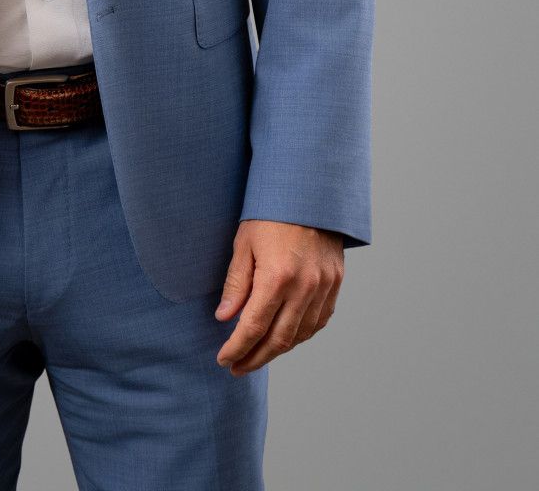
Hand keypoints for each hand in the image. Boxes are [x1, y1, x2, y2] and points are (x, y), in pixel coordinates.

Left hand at [214, 220, 343, 374]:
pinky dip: (301, 334)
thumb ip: (236, 284)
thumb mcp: (244, 243)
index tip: (224, 359)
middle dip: (255, 358)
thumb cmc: (270, 212)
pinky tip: (286, 337)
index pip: (253, 327)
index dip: (237, 348)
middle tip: (237, 367)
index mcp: (277, 276)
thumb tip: (224, 318)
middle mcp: (304, 287)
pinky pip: (318, 321)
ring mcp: (324, 286)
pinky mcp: (335, 283)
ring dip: (277, 350)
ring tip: (257, 355)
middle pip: (279, 339)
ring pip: (301, 335)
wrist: (309, 191)